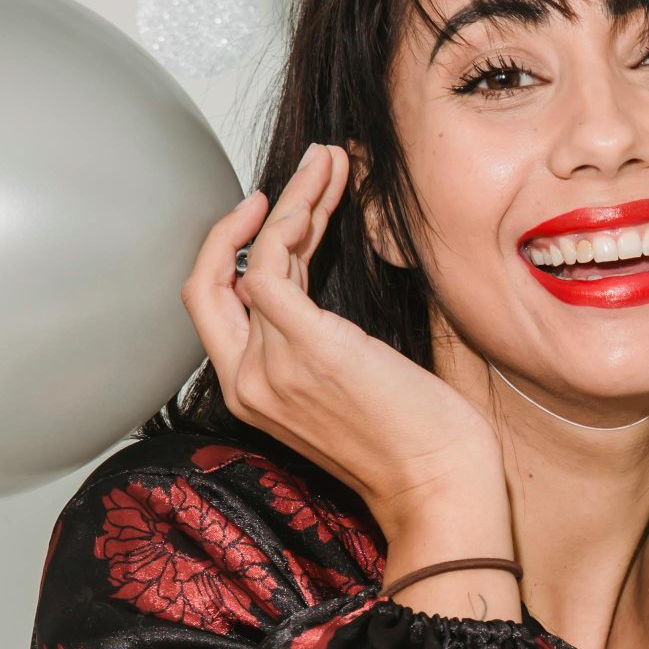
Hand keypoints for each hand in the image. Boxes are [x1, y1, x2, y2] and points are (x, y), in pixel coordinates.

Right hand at [182, 145, 513, 562]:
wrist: (440, 487)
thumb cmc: (415, 444)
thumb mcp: (351, 387)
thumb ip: (320, 344)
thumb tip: (322, 288)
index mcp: (253, 394)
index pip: (222, 308)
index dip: (236, 255)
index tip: (274, 215)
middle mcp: (246, 382)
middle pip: (208, 281)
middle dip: (240, 221)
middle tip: (294, 176)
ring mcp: (267, 365)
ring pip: (252, 258)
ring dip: (292, 200)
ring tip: (331, 161)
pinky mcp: (302, 345)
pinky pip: (273, 261)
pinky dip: (294, 217)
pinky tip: (322, 193)